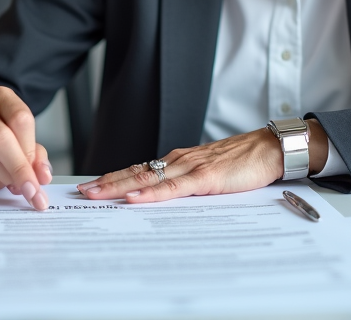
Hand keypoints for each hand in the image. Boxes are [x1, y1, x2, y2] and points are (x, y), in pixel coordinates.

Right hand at [0, 87, 52, 210]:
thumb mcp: (22, 136)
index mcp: (1, 97)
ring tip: (4, 179)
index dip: (31, 153)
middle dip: (17, 171)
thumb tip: (42, 175)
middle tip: (30, 192)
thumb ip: (36, 155)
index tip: (39, 180)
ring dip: (0, 180)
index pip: (20, 120)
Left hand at [75, 120, 327, 203]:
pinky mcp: (206, 177)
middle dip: (106, 183)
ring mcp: (191, 167)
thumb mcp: (208, 176)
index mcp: (178, 161)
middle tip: (81, 192)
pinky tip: (135, 199)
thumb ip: (187, 185)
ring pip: (148, 179)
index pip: (139, 171)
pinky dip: (151, 194)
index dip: (113, 178)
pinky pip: (173, 188)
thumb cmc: (242, 163)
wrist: (269, 149)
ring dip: (119, 187)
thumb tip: (164, 200)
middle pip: (135, 173)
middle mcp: (178, 160)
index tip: (91, 187)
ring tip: (96, 194)